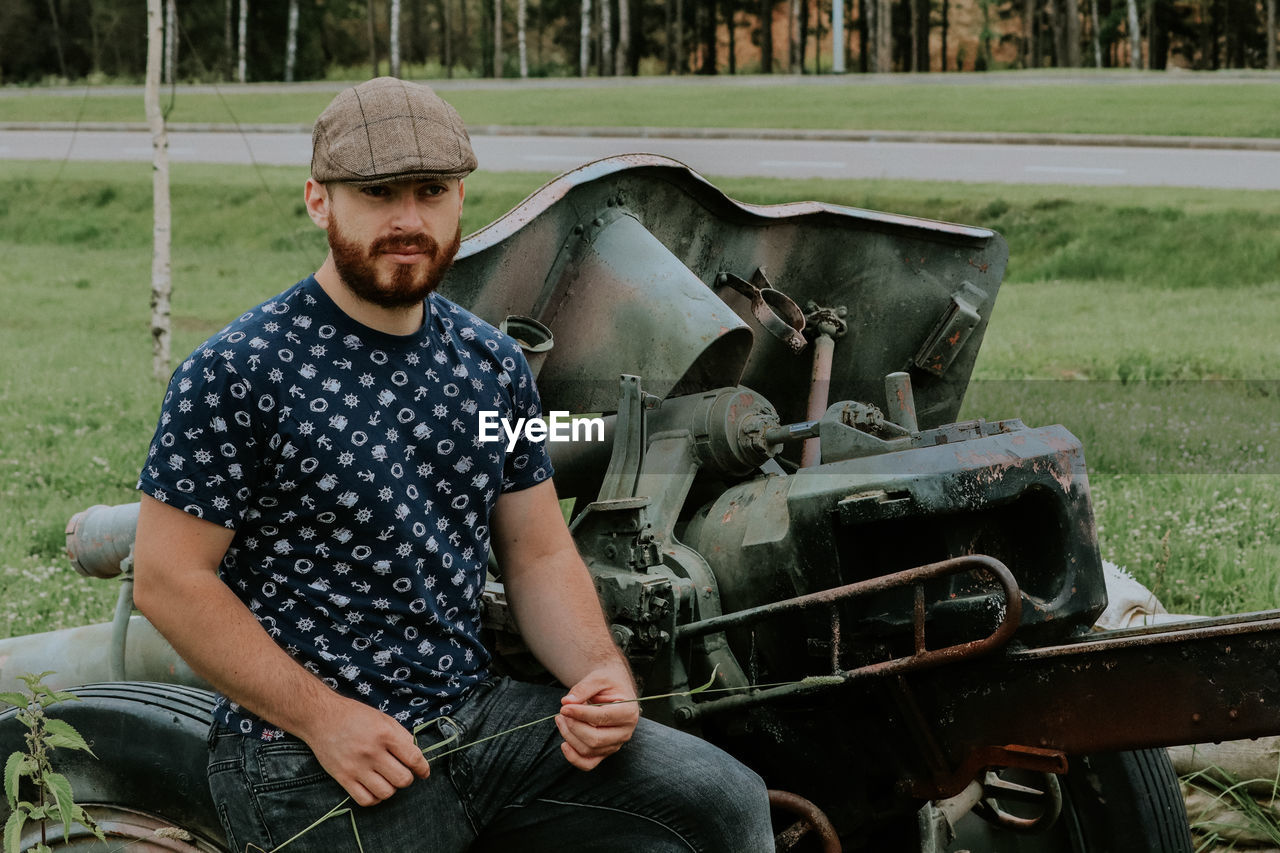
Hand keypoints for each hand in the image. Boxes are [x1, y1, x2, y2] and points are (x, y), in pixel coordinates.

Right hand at [300, 697, 430, 806]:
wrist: (321, 717)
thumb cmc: (355, 716)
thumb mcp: (383, 718)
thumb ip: (401, 735)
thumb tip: (415, 755)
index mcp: (385, 734)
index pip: (413, 759)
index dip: (423, 768)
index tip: (424, 772)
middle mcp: (372, 752)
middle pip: (402, 780)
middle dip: (407, 778)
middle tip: (402, 772)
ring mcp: (356, 767)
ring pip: (386, 792)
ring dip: (391, 788)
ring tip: (387, 779)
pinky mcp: (343, 778)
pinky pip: (365, 800)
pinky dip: (375, 798)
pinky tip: (374, 788)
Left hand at [555, 666, 639, 770]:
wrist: (615, 689)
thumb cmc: (608, 682)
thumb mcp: (598, 678)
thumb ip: (583, 688)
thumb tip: (566, 702)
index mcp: (628, 712)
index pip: (603, 718)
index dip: (580, 714)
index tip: (564, 707)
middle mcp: (625, 732)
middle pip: (595, 739)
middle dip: (573, 726)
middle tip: (562, 712)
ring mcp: (616, 744)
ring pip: (589, 750)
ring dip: (569, 736)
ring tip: (561, 719)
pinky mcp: (605, 751)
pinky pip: (589, 763)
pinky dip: (574, 758)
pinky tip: (564, 744)